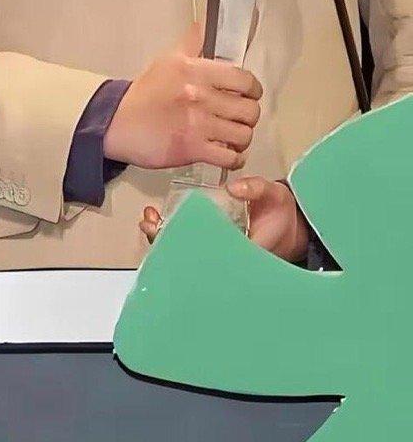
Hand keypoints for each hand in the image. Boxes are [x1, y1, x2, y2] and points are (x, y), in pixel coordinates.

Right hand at [104, 22, 261, 172]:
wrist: (117, 123)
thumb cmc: (144, 93)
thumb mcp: (166, 62)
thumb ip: (190, 44)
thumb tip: (202, 26)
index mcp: (196, 71)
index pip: (244, 79)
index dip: (253, 90)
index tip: (248, 95)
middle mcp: (200, 96)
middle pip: (249, 110)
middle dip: (248, 117)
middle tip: (238, 118)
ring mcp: (197, 124)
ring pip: (243, 135)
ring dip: (241, 139)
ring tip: (232, 137)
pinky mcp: (192, 149)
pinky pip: (229, 158)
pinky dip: (233, 159)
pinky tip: (227, 154)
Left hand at [140, 178, 309, 263]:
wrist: (292, 225)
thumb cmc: (282, 214)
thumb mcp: (275, 196)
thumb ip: (257, 189)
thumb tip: (234, 187)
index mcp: (241, 249)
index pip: (208, 253)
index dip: (184, 243)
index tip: (167, 230)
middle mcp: (227, 253)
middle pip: (191, 254)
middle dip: (167, 239)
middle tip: (149, 223)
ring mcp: (220, 249)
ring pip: (188, 249)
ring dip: (167, 234)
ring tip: (148, 220)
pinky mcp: (216, 242)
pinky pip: (192, 240)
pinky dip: (175, 231)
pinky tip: (160, 219)